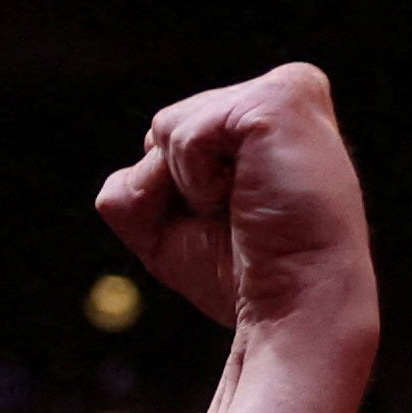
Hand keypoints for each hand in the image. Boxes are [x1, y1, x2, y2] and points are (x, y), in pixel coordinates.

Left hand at [95, 62, 378, 412]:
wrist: (292, 319)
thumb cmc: (239, 286)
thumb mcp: (179, 231)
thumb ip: (152, 184)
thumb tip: (119, 180)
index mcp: (274, 121)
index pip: (169, 139)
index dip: (171, 198)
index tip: (231, 237)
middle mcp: (292, 94)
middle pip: (160, 133)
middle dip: (167, 193)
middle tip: (233, 232)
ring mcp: (290, 94)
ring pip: (164, 133)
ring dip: (179, 193)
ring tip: (241, 219)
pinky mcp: (279, 102)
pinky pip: (179, 136)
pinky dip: (190, 182)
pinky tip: (243, 203)